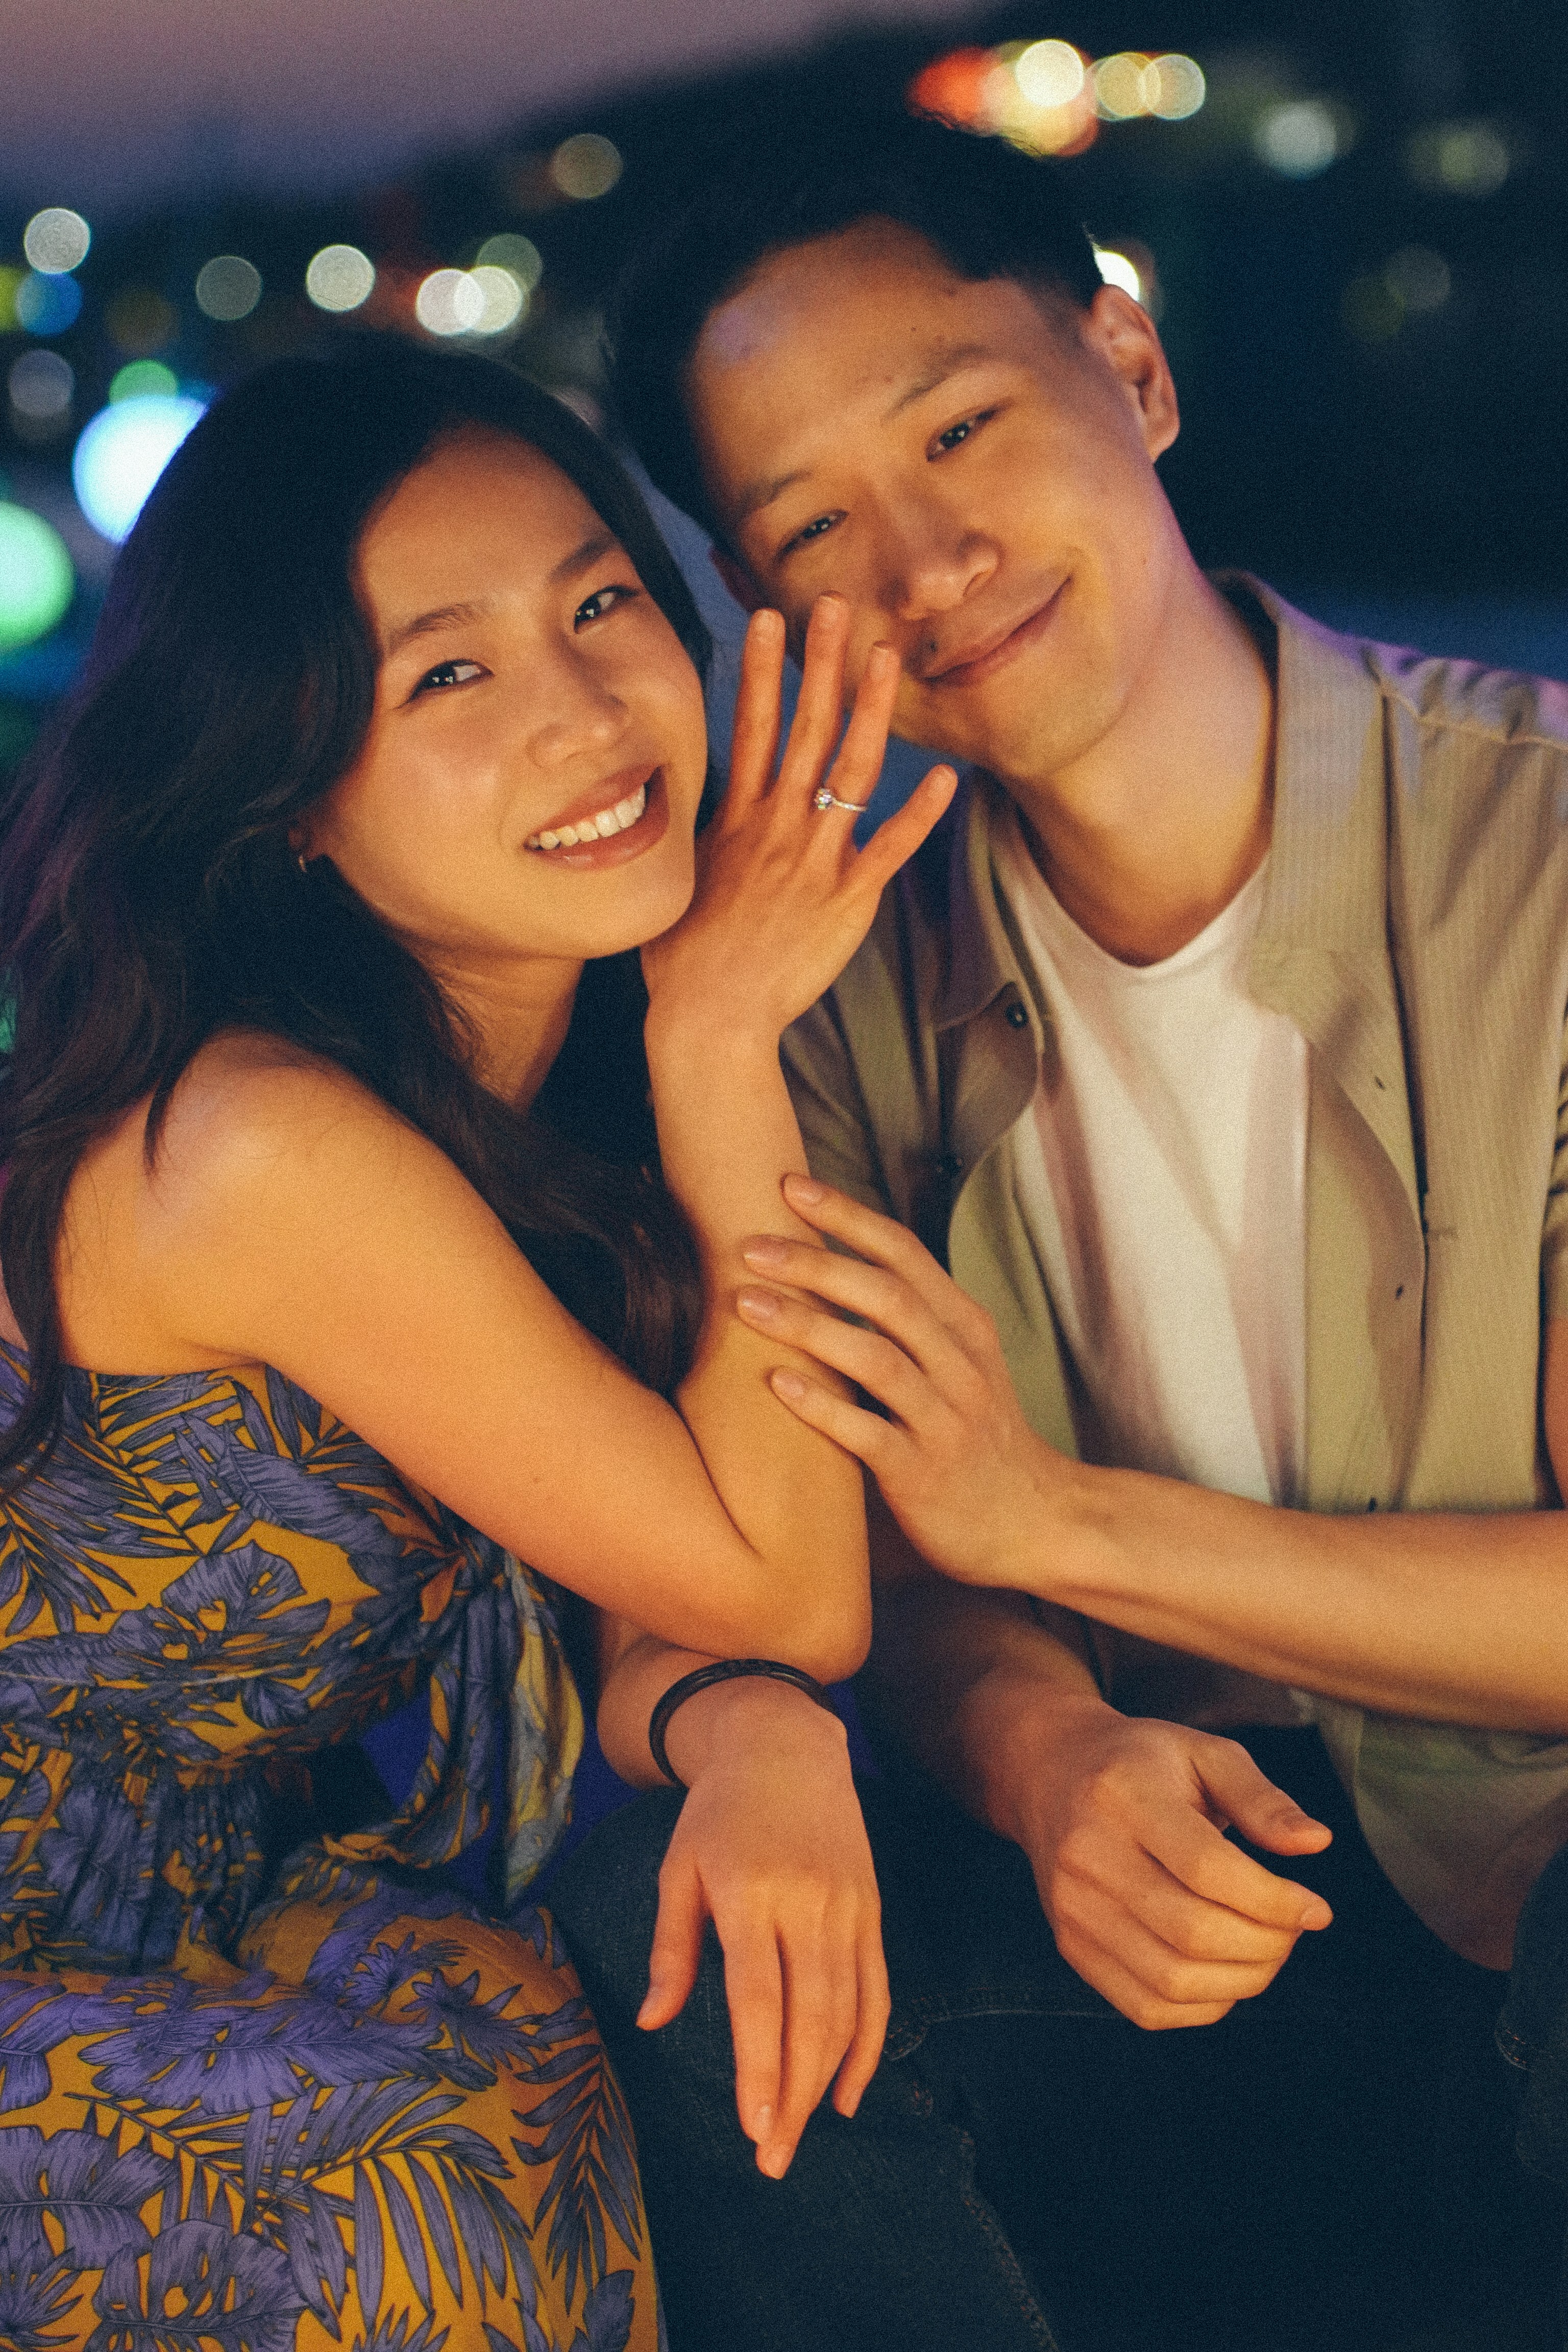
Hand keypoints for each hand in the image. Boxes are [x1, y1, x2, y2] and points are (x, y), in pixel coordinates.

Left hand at [635, 1677, 889, 2176]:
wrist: (785, 1744)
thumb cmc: (717, 1812)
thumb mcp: (678, 1869)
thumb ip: (671, 1949)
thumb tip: (652, 2022)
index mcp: (750, 1893)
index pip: (760, 1999)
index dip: (759, 2068)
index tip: (751, 2128)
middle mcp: (807, 1903)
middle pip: (809, 2018)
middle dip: (791, 2096)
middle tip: (771, 2159)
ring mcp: (848, 1907)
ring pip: (847, 2012)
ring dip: (826, 2082)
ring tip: (797, 2135)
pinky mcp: (871, 1909)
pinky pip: (877, 1990)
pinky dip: (868, 2047)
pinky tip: (847, 2094)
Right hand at [641, 596, 954, 1045]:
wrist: (708, 1014)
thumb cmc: (684, 960)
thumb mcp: (681, 880)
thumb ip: (705, 836)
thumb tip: (708, 807)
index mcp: (736, 819)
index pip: (749, 726)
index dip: (760, 668)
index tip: (769, 617)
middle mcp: (776, 826)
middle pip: (803, 728)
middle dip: (819, 662)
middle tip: (834, 604)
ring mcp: (814, 858)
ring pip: (850, 769)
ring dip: (871, 710)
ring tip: (887, 658)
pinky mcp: (847, 898)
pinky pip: (889, 847)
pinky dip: (918, 813)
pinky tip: (945, 777)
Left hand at [735, 1174, 1056, 1584]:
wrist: (1032, 1523)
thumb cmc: (976, 1436)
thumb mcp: (960, 1362)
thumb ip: (910, 1318)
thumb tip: (829, 1264)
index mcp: (965, 1327)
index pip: (905, 1253)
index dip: (847, 1216)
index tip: (789, 1187)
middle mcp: (960, 1365)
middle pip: (887, 1295)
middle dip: (815, 1263)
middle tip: (749, 1245)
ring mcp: (944, 1421)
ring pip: (875, 1358)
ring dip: (807, 1325)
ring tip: (744, 1304)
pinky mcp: (923, 1475)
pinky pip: (868, 1433)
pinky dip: (822, 1406)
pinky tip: (776, 1384)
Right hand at [1009, 1695, 1333, 2027]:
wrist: (1049, 1774)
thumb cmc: (1141, 1764)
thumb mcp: (1203, 1754)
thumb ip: (1261, 1798)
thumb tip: (1317, 1842)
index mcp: (1122, 1796)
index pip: (1207, 1869)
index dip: (1274, 1901)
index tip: (1316, 1909)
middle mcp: (1087, 1856)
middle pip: (1193, 1932)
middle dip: (1266, 1945)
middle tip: (1293, 1929)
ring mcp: (1073, 1908)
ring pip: (1172, 1980)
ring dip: (1242, 1980)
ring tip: (1268, 1950)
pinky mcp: (1071, 1946)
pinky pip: (1147, 2007)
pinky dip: (1203, 2005)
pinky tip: (1226, 1972)